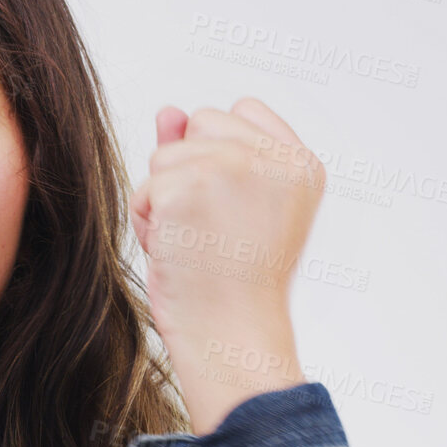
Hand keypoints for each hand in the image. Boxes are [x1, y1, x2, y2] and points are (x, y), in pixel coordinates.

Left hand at [129, 98, 325, 433]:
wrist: (232, 336)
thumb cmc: (234, 284)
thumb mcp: (232, 208)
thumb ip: (207, 151)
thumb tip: (168, 111)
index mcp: (302, 163)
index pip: (242, 111)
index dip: (221, 153)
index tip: (233, 208)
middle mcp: (275, 158)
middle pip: (200, 123)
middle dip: (190, 172)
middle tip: (213, 230)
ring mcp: (233, 167)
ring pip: (165, 155)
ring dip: (166, 200)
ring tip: (196, 244)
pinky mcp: (189, 185)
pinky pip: (145, 188)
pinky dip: (148, 222)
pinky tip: (178, 253)